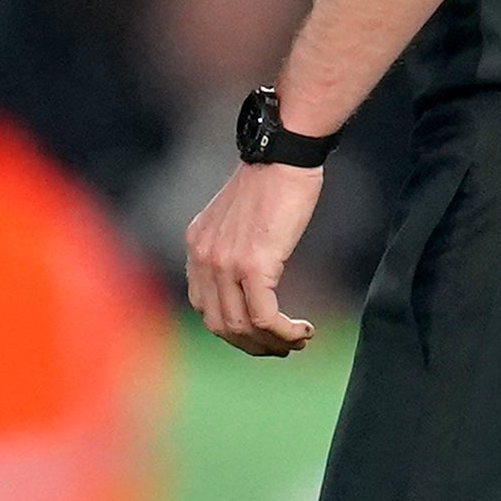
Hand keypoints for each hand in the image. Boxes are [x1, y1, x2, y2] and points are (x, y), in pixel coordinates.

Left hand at [185, 159, 323, 356]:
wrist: (284, 154)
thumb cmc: (273, 179)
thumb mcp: (240, 217)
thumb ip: (234, 247)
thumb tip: (252, 281)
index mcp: (196, 246)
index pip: (204, 308)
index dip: (235, 330)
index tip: (264, 333)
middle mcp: (203, 257)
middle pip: (220, 326)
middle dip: (254, 345)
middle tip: (283, 347)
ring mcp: (224, 263)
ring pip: (242, 328)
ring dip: (272, 343)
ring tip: (298, 340)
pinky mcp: (252, 265)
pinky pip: (264, 318)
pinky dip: (285, 333)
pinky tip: (304, 330)